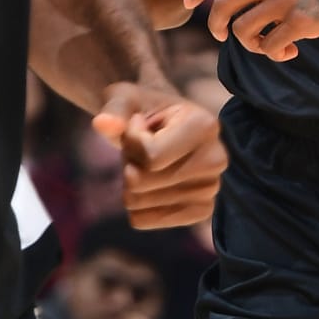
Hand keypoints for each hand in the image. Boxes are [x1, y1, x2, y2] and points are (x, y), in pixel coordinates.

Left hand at [91, 85, 224, 229]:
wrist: (162, 126)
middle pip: (141, 182)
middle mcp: (216, 160)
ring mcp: (211, 189)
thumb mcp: (125, 98)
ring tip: (149, 161)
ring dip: (131, 182)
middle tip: (142, 146)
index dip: (130, 141)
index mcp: (205, 125)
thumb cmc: (143, 108)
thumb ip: (113, 108)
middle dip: (129, 162)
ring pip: (139, 203)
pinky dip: (135, 203)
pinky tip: (151, 182)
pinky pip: (143, 220)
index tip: (138, 124)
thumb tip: (102, 123)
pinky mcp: (200, 211)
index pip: (150, 156)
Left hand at [185, 0, 318, 58]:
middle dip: (216, 26)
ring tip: (266, 42)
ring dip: (250, 43)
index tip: (188, 2)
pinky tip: (289, 51)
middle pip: (222, 7)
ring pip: (243, 31)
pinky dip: (274, 54)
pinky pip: (269, 46)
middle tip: (223, 35)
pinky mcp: (301, 22)